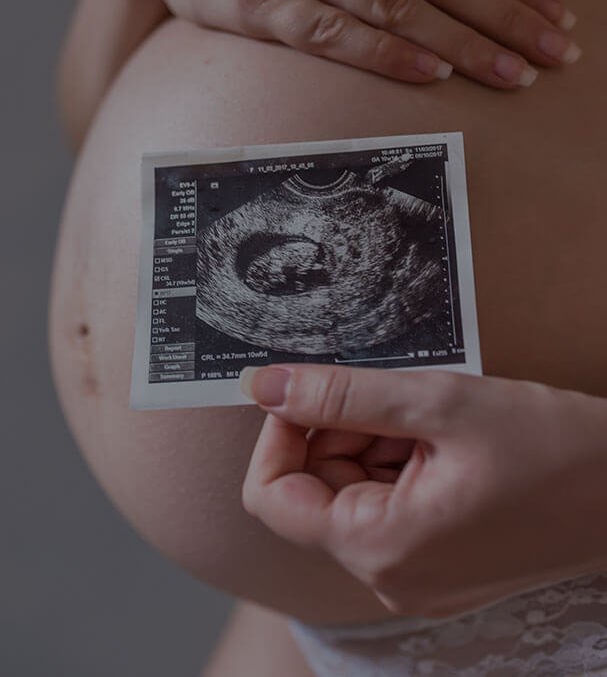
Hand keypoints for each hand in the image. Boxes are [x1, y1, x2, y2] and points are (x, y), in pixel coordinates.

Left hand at [240, 363, 606, 617]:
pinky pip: (388, 507)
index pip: (272, 495)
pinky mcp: (439, 563)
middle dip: (336, 431)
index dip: (280, 434)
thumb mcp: (441, 403)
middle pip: (314, 491)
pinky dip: (398, 462)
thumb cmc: (554, 448)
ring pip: (352, 493)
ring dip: (372, 441)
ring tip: (430, 415)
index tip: (310, 389)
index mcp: (381, 547)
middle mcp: (391, 576)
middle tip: (391, 392)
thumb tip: (262, 385)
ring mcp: (416, 575)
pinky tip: (441, 437)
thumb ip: (342, 393)